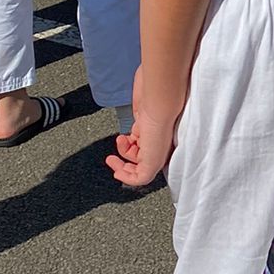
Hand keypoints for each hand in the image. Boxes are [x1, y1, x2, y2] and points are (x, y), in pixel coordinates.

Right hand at [106, 74, 176, 190]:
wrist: (161, 99)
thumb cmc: (154, 96)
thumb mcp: (141, 109)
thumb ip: (139, 118)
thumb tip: (134, 120)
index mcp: (159, 130)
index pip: (147, 146)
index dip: (131, 147)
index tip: (121, 142)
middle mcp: (160, 143)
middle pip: (143, 159)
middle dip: (125, 158)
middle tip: (112, 157)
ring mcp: (158, 153)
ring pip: (142, 171)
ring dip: (123, 167)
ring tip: (112, 159)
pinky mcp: (154, 161)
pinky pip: (142, 178)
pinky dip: (128, 178)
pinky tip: (117, 172)